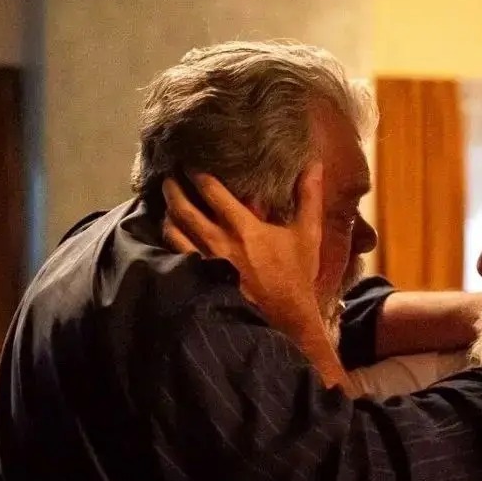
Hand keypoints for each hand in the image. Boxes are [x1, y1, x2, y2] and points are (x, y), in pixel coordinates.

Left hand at [160, 163, 323, 332]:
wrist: (287, 317)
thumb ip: (308, 197)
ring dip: (168, 213)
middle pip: (184, 208)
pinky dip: (169, 238)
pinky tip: (170, 231)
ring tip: (167, 203)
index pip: (211, 191)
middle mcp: (218, 242)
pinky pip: (174, 253)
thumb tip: (314, 164)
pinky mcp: (199, 279)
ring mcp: (206, 262)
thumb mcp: (307, 234)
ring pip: (173, 230)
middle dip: (173, 188)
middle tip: (169, 177)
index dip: (197, 174)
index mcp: (243, 227)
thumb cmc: (296, 275)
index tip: (191, 164)